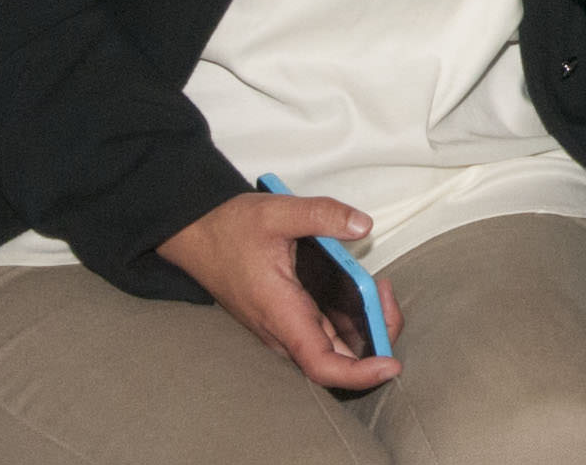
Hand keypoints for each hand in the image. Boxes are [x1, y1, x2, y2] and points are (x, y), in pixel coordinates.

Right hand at [160, 191, 403, 390]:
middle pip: (335, 360)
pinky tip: (360, 289)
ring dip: (362, 329)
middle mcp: (281, 330)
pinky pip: (319, 333)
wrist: (194, 233)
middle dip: (374, 340)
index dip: (360, 373)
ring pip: (329, 348)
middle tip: (387, 296)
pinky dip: (347, 321)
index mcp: (281, 313)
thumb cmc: (230, 228)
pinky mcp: (281, 317)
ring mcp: (280, 327)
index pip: (322, 365)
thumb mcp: (278, 212)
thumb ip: (323, 215)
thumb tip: (363, 226)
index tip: (391, 365)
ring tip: (380, 289)